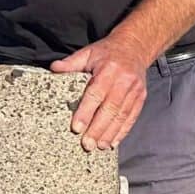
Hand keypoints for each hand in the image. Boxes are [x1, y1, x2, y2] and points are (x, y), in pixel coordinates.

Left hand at [50, 36, 151, 151]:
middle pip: (110, 109)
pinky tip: (114, 142)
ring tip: (99, 147)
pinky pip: (132, 117)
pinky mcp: (141, 97)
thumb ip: (71, 62)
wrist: (135, 47)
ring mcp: (135, 90)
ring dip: (110, 133)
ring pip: (122, 115)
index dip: (86, 112)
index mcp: (109, 69)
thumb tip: (54, 69)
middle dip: (98, 129)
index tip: (77, 128)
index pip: (96, 94)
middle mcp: (124, 81)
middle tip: (87, 144)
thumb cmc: (108, 52)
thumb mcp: (88, 52)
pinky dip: (123, 131)